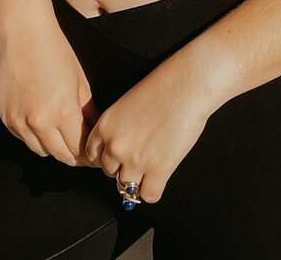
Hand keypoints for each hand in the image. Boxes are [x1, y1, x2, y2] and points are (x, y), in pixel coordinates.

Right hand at [0, 22, 99, 167]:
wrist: (25, 35)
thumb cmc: (55, 52)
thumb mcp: (81, 82)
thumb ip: (87, 113)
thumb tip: (93, 132)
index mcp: (64, 112)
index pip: (79, 150)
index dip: (88, 155)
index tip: (93, 155)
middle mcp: (40, 122)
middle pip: (60, 156)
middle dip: (73, 156)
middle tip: (82, 150)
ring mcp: (20, 122)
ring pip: (41, 151)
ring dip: (54, 147)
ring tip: (62, 134)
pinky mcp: (6, 119)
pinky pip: (24, 139)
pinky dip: (34, 136)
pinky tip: (42, 121)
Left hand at [84, 59, 213, 203]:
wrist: (187, 85)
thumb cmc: (163, 87)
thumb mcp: (128, 103)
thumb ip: (118, 127)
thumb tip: (119, 148)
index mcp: (105, 126)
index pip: (93, 155)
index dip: (107, 156)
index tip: (117, 156)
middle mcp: (115, 146)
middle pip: (110, 172)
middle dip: (123, 166)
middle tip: (140, 155)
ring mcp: (136, 161)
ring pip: (127, 187)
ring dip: (139, 179)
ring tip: (152, 164)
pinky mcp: (158, 170)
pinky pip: (149, 195)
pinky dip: (154, 189)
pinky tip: (161, 176)